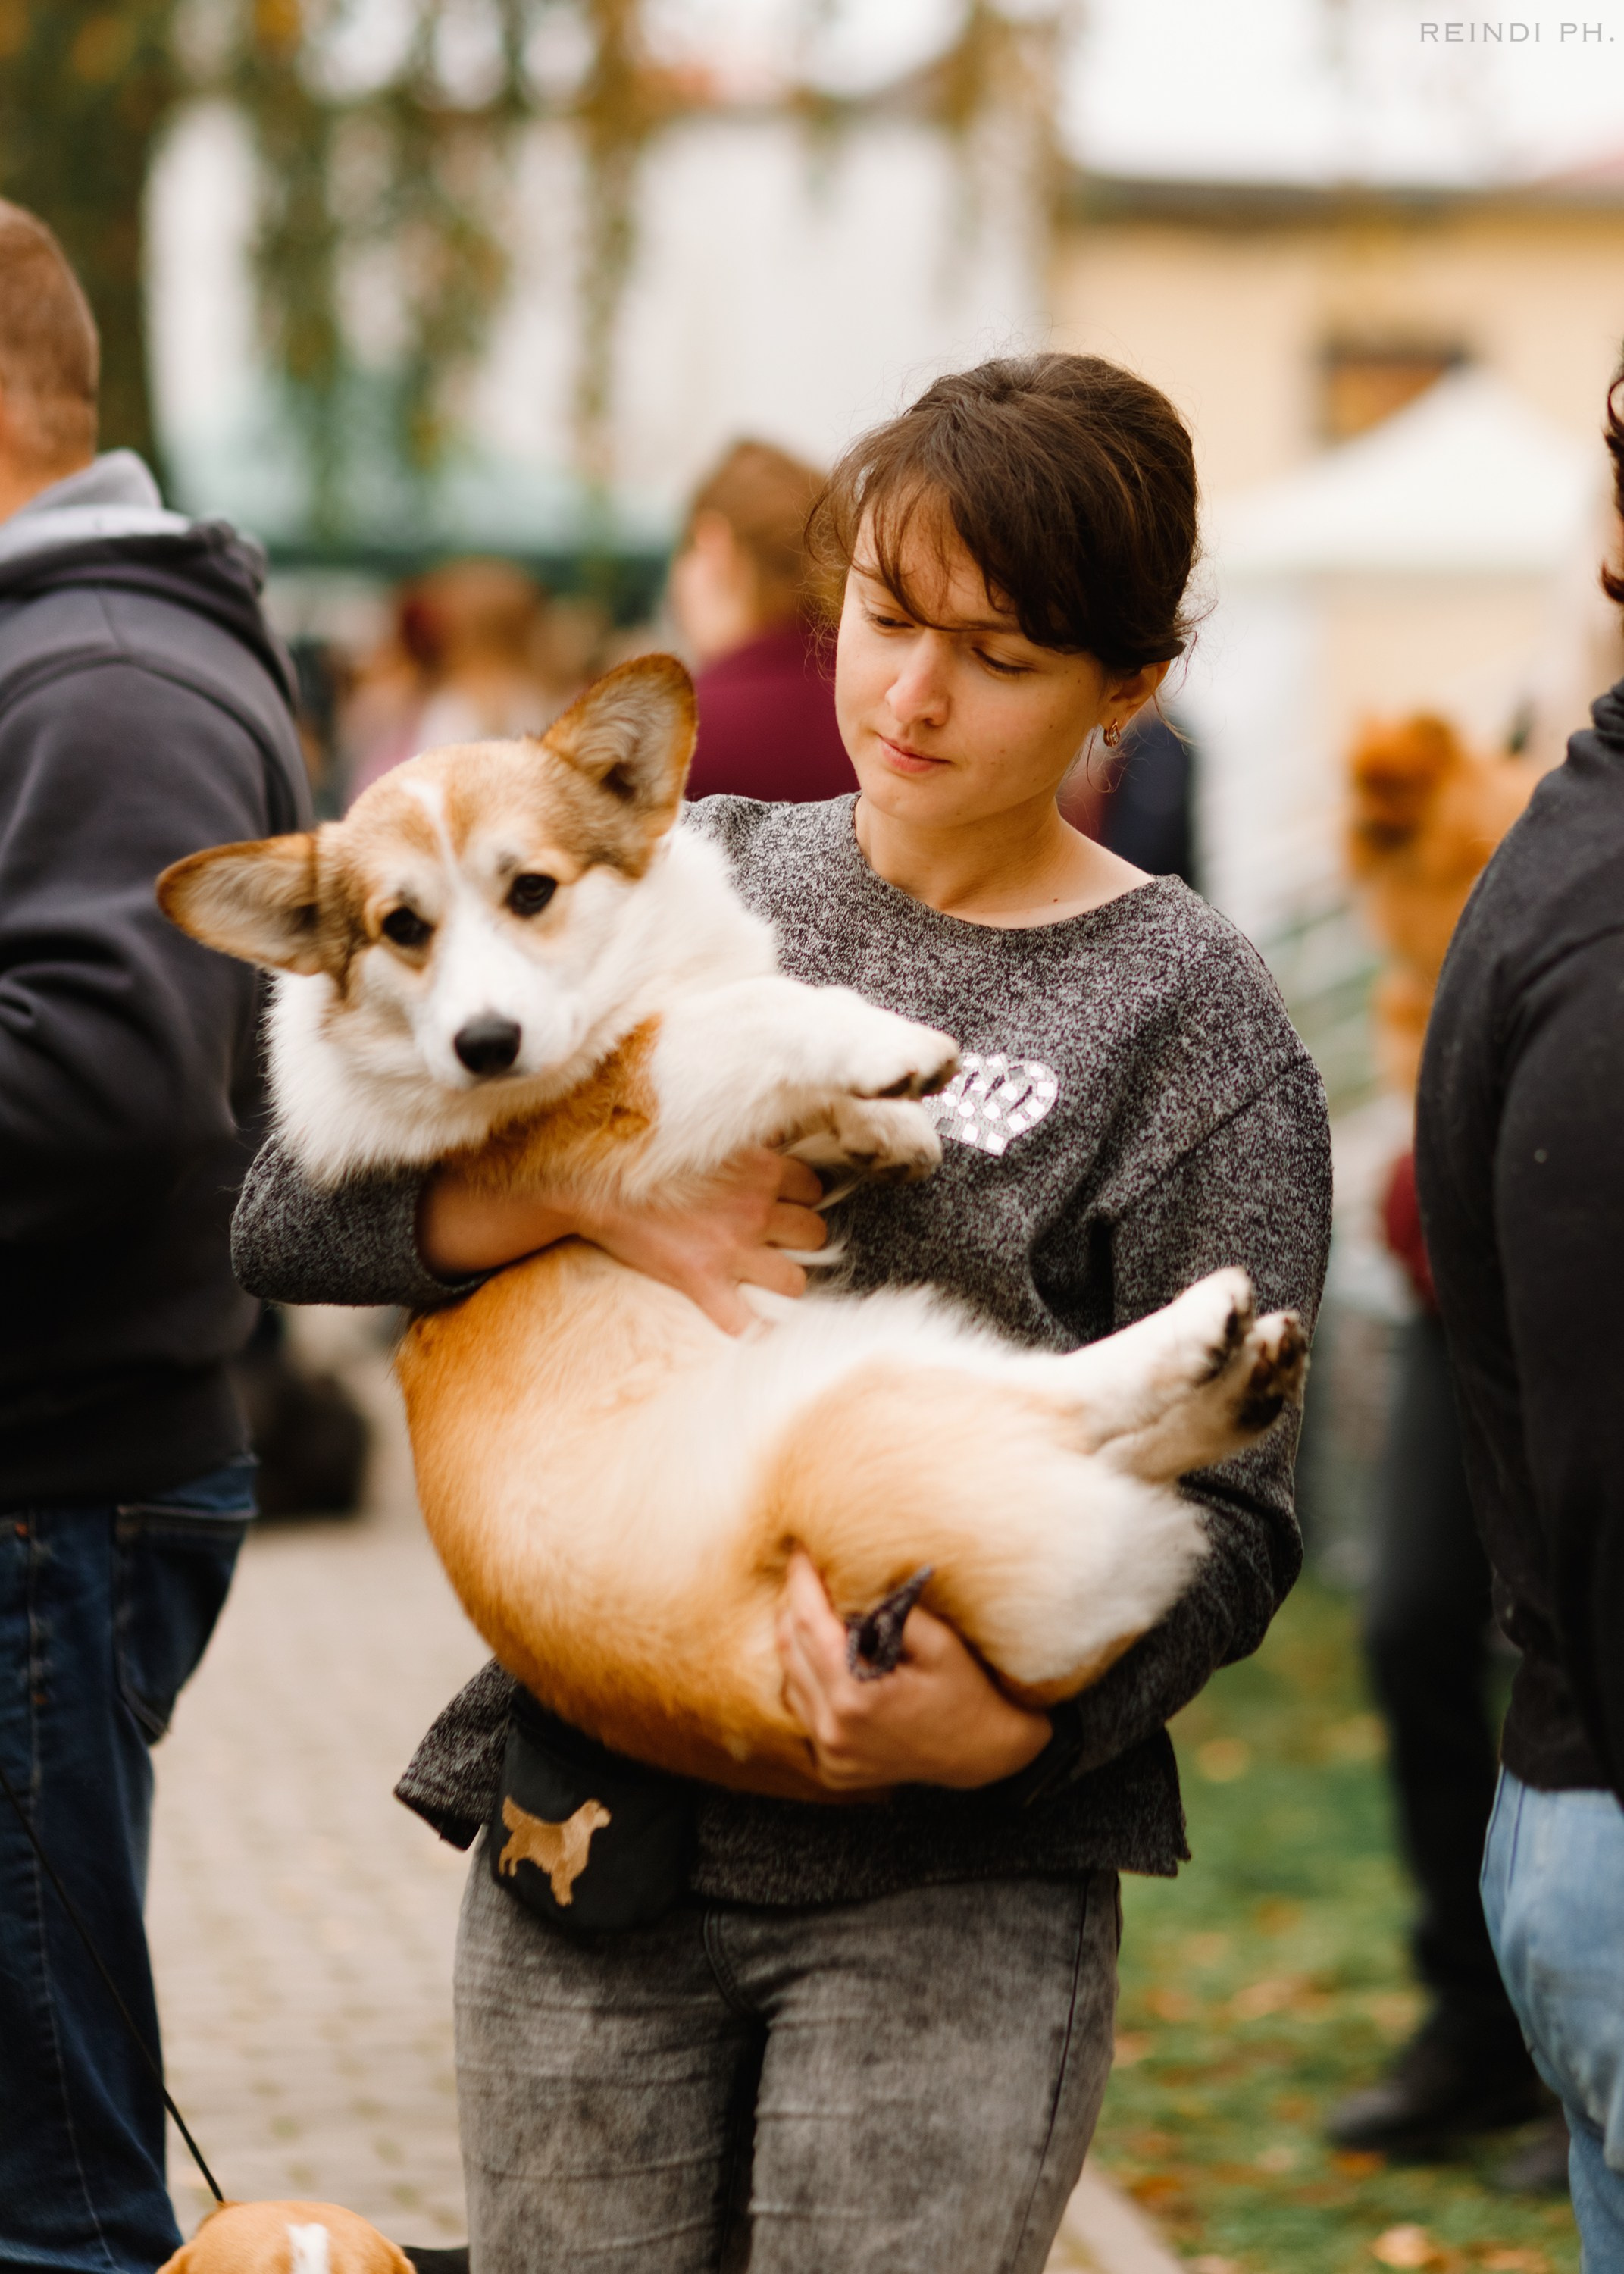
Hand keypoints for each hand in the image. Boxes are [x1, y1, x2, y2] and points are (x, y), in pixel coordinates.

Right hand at [418, 1146, 826, 1334]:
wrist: (589, 1179)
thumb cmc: (643, 1150)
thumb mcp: (703, 1129)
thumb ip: (742, 1137)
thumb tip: (769, 1128)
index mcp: (759, 1166)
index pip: (814, 1189)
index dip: (802, 1199)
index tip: (785, 1203)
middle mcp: (754, 1206)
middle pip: (815, 1234)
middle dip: (800, 1241)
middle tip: (776, 1242)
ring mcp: (731, 1248)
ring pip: (796, 1280)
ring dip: (784, 1281)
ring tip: (764, 1280)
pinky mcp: (701, 1280)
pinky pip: (746, 1322)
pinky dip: (749, 1328)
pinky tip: (746, 1325)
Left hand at [775, 1551, 1051, 1792]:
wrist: (986, 1752)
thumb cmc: (968, 1692)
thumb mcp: (940, 1643)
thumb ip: (892, 1610)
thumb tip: (850, 1581)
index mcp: (856, 1699)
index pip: (808, 1624)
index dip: (801, 1582)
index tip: (800, 1549)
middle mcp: (833, 1731)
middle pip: (790, 1650)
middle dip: (793, 1605)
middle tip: (806, 1571)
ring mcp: (830, 1754)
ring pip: (790, 1679)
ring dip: (797, 1640)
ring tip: (816, 1607)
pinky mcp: (832, 1766)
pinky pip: (803, 1709)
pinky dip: (806, 1675)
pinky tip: (826, 1654)